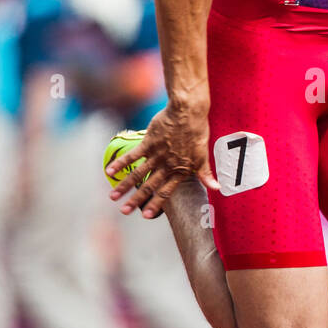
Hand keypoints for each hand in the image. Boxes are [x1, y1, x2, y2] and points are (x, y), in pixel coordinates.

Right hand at [105, 103, 217, 217]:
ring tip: (113, 197)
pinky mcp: (149, 142)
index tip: (145, 216)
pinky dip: (121, 163)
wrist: (188, 111)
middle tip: (124, 211)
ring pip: (138, 173)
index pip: (166, 192)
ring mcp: (157, 154)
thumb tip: (217, 188)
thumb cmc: (197, 131)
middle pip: (149, 186)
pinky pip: (133, 155)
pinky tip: (109, 170)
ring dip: (124, 186)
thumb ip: (206, 174)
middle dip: (136, 200)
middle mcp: (167, 165)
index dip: (156, 204)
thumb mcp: (203, 155)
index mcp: (180, 170)